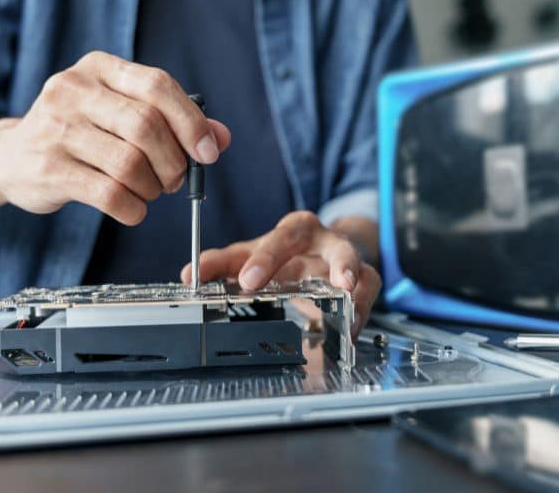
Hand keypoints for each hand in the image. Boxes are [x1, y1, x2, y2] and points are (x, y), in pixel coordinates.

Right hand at [0, 51, 230, 224]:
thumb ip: (173, 121)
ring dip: (152, 188)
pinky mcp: (47, 168)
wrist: (7, 156)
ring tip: (150, 192)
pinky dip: (133, 208)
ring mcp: (55, 128)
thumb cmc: (78, 134)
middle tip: (176, 180)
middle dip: (174, 161)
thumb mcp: (121, 114)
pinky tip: (132, 208)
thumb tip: (221, 138)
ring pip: (129, 163)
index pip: (158, 85)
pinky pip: (109, 193)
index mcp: (99, 67)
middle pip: (146, 126)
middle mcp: (73, 90)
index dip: (191, 122)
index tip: (209, 152)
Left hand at [181, 211, 380, 336]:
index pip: (279, 238)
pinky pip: (369, 290)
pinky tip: (350, 327)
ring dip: (348, 271)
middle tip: (274, 285)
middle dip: (304, 264)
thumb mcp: (254, 256)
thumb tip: (189, 274)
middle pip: (311, 239)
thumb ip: (222, 264)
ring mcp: (347, 259)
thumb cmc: (287, 257)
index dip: (264, 258)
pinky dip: (360, 309)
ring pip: (351, 258)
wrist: (329, 256)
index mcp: (295, 231)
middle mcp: (323, 240)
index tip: (247, 279)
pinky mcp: (367, 281)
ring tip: (346, 287)